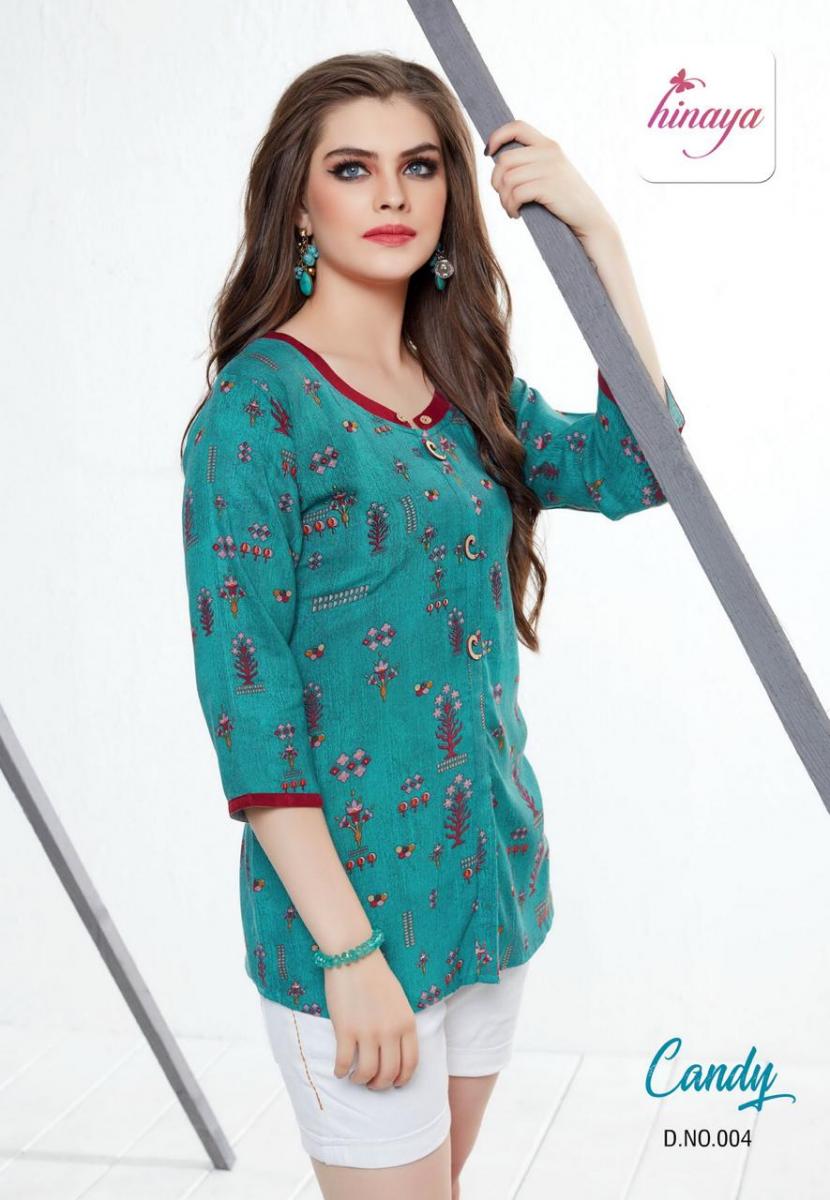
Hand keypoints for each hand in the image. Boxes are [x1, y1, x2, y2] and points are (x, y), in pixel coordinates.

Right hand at [325, 948, 418, 1089]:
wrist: (354, 954)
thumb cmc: (376, 975)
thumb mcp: (399, 1000)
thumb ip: (400, 1025)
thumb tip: (394, 1050)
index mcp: (406, 1023)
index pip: (410, 1063)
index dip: (402, 1079)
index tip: (394, 1083)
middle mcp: (390, 1031)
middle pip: (389, 1073)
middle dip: (380, 1084)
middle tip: (371, 1083)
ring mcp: (368, 1032)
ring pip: (367, 1073)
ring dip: (360, 1080)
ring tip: (354, 1077)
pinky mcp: (346, 1030)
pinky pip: (344, 1062)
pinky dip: (341, 1071)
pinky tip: (339, 1070)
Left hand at [485, 118, 614, 241]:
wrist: (589, 218)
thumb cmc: (565, 199)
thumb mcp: (551, 172)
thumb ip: (532, 162)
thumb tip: (499, 161)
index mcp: (548, 145)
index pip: (517, 127)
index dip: (497, 136)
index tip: (489, 153)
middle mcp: (549, 152)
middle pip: (504, 160)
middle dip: (496, 182)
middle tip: (504, 197)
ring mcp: (549, 169)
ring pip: (507, 179)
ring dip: (503, 199)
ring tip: (511, 208)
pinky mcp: (548, 187)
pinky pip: (515, 194)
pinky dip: (510, 207)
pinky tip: (516, 214)